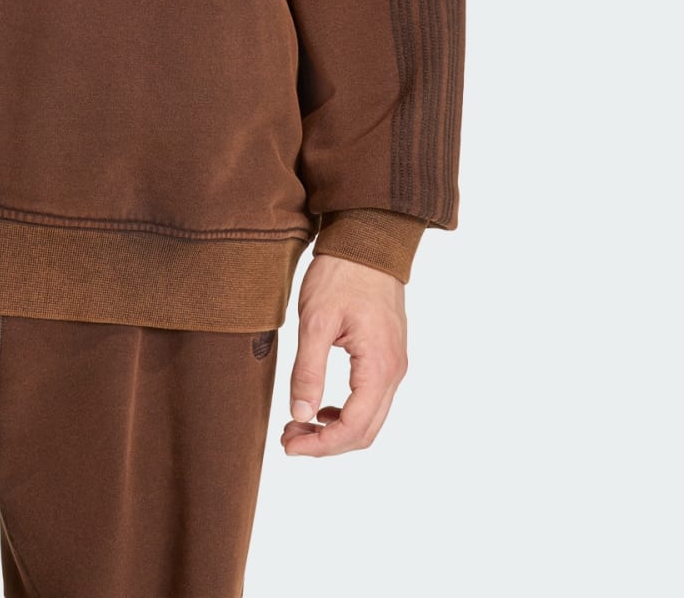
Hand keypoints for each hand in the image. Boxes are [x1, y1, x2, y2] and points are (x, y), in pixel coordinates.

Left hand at [279, 252, 407, 456]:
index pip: (353, 428)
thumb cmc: (341, 274)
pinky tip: (322, 407)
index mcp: (379, 366)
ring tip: (299, 424)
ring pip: (370, 419)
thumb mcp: (316, 321)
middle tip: (289, 439)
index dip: (320, 446)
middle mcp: (394, 371)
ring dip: (335, 430)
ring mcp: (395, 364)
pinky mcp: (388, 355)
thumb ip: (308, 371)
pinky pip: (372, 399)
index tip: (288, 445)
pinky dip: (347, 412)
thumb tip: (300, 416)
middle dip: (326, 444)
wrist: (368, 239)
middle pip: (365, 432)